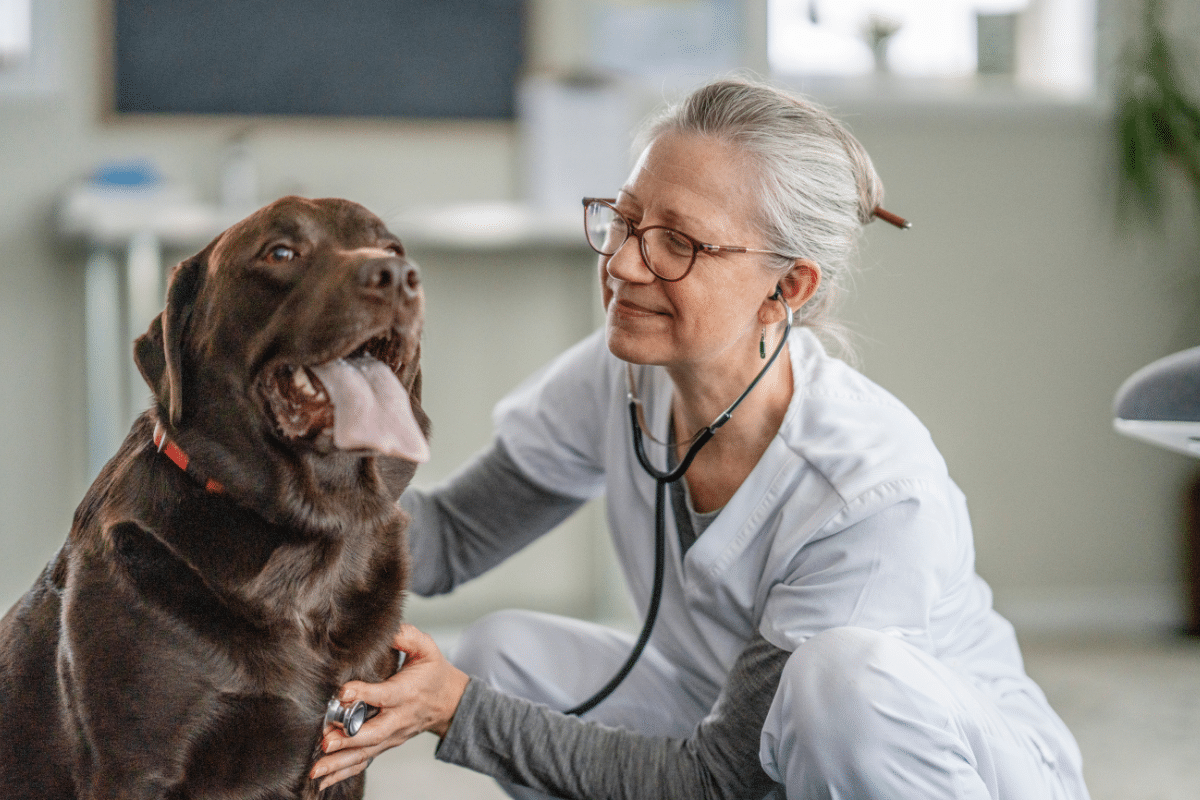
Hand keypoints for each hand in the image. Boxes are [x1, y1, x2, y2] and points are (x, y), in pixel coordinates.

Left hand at [309, 623, 469, 790]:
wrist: (450, 703)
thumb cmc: (434, 672)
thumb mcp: (427, 648)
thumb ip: (407, 636)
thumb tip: (387, 627)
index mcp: (407, 692)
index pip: (384, 695)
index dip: (364, 694)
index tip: (343, 693)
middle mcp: (399, 719)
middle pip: (373, 733)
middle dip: (348, 739)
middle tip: (325, 741)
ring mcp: (392, 736)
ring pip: (365, 753)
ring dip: (339, 763)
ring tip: (316, 770)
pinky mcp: (385, 745)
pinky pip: (363, 762)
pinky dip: (342, 774)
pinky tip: (323, 781)